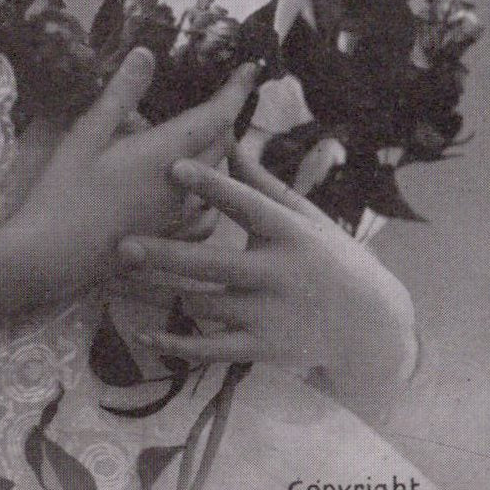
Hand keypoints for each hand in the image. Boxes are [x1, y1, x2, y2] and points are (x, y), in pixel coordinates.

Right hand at [4, 49, 259, 306]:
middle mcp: (182, 186)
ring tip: (201, 135)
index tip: (251, 67)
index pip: (217, 117)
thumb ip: (121, 94)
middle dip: (225, 117)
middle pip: (222, 145)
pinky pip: (203, 209)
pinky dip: (205, 187)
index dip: (237, 90)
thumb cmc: (64, 192)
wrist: (50, 258)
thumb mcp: (86, 134)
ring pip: (215, 176)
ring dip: (216, 151)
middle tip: (219, 95)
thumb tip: (146, 53)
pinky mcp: (167, 237)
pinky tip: (185, 185)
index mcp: (165, 155)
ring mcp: (177, 216)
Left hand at [117, 147, 418, 421]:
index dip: (211, 186)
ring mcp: (270, 316)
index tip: (175, 165)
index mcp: (290, 234)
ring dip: (161, 291)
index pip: (246, 205)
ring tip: (120, 277)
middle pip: (213, 264)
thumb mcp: (305, 216)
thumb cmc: (330, 257)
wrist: (369, 327)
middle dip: (167, 255)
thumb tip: (229, 140)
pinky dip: (176, 343)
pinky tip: (144, 332)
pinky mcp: (262, 348)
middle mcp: (279, 275)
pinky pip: (211, 349)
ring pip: (204, 304)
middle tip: (123, 244)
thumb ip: (263, 183)